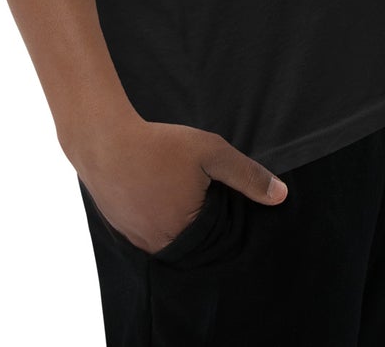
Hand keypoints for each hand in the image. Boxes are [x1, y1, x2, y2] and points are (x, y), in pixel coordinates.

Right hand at [75, 118, 287, 254]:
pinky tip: (155, 191)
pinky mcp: (119, 228)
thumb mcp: (211, 153)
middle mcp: (160, 246)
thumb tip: (280, 196)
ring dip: (176, 218)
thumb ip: (246, 175)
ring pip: (167, 237)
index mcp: (185, 235)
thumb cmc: (159, 145)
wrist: (103, 139)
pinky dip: (154, 215)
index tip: (220, 196)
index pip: (217, 241)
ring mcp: (136, 239)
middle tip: (197, 190)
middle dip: (200, 220)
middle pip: (192, 242)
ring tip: (176, 189)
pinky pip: (145, 230)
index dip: (223, 218)